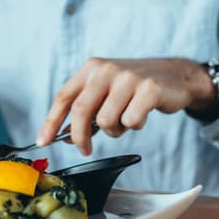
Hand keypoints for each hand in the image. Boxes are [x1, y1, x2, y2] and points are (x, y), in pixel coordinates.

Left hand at [36, 58, 214, 155]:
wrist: (176, 75)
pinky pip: (131, 122)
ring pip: (107, 121)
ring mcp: (128, 78)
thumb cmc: (135, 88)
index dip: (51, 121)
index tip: (42, 142)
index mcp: (91, 68)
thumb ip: (86, 109)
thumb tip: (64, 135)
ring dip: (115, 130)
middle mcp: (106, 69)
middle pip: (81, 111)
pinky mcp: (149, 89)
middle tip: (85, 150)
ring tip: (125, 119)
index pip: (64, 97)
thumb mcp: (106, 90)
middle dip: (79, 137)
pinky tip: (142, 114)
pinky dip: (134, 125)